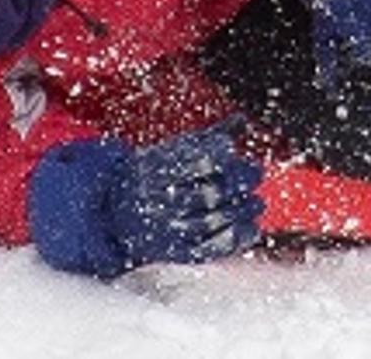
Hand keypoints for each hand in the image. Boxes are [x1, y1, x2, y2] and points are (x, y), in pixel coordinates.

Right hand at [28, 127, 265, 277]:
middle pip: (209, 192)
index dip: (220, 155)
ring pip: (212, 221)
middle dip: (240, 181)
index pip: (197, 162)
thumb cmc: (153, 174)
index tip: (232, 149)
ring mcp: (168, 228)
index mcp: (157, 169)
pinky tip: (251, 227)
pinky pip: (210, 248)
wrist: (113, 213)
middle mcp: (160, 200)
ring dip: (243, 210)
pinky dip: (236, 239)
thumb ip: (208, 137)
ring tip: (257, 202)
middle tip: (256, 172)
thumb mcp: (172, 150)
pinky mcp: (176, 252)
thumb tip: (242, 120)